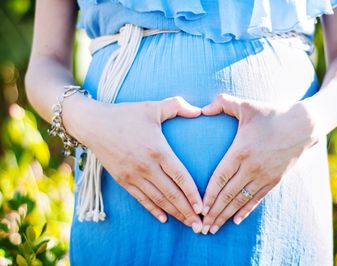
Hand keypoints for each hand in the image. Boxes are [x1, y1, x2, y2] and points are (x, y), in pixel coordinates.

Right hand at [72, 96, 203, 232]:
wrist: (93, 124)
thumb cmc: (125, 114)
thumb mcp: (152, 107)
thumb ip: (177, 106)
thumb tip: (199, 110)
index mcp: (157, 150)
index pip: (180, 176)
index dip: (192, 193)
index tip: (203, 207)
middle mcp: (146, 167)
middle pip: (171, 193)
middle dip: (187, 211)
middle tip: (200, 225)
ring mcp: (133, 176)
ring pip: (158, 200)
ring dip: (174, 213)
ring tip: (188, 224)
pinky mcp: (123, 180)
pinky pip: (141, 199)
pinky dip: (153, 210)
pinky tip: (164, 219)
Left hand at [199, 93, 318, 233]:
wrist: (304, 125)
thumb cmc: (272, 114)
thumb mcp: (247, 105)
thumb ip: (223, 103)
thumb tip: (201, 108)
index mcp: (241, 151)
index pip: (220, 179)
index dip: (208, 196)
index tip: (199, 209)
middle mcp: (251, 167)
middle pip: (228, 195)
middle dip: (213, 212)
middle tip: (201, 227)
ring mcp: (264, 176)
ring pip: (240, 201)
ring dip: (226, 216)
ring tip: (214, 229)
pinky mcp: (274, 180)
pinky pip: (256, 199)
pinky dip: (245, 210)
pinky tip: (236, 220)